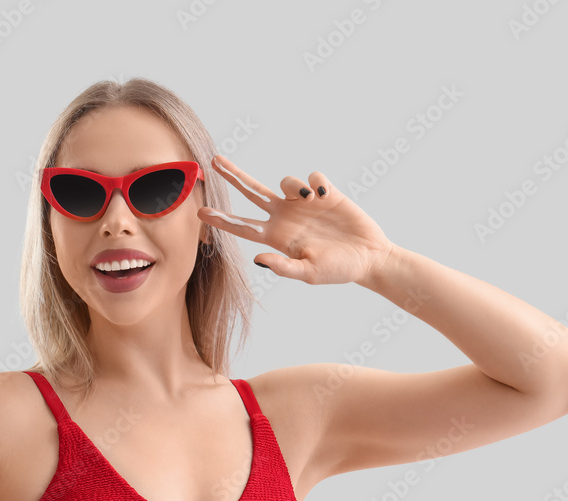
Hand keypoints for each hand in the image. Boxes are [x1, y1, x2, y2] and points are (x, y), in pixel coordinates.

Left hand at [197, 155, 394, 285]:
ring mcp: (303, 204)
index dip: (221, 220)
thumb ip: (284, 266)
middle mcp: (285, 217)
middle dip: (233, 176)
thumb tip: (258, 258)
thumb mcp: (309, 273)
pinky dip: (317, 183)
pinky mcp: (324, 193)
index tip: (199, 213)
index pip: (242, 226)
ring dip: (294, 185)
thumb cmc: (338, 270)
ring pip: (285, 181)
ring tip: (312, 199)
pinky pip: (312, 176)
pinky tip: (326, 197)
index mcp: (276, 237)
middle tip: (214, 161)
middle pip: (251, 192)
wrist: (368, 257)